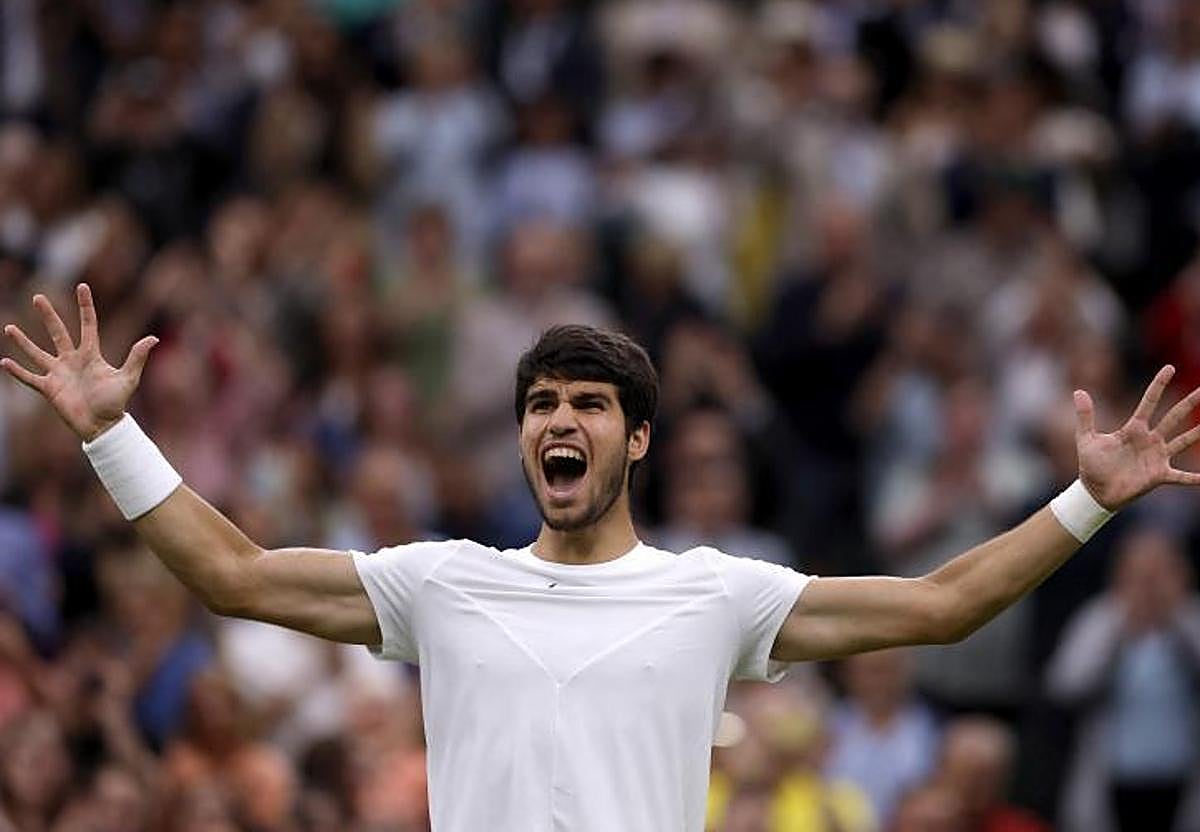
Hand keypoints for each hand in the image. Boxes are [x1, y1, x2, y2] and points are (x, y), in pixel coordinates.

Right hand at [1, 284, 157, 440]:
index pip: (88, 325)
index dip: (85, 306)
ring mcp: (59, 373)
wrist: (102, 426)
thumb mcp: (128, 378)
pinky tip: (4, 361)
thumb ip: (136, 358)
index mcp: (91, 354)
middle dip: (48, 315)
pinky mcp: (49, 389)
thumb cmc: (116, 403)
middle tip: (38, 297)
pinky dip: (17, 371)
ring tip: (9, 328)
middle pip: (58, 332)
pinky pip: (30, 378)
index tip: (82, 286)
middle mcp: (72, 360)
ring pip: (37, 353)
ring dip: (23, 341)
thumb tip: (153, 339)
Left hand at [1076, 365, 1199, 508]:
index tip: (1169, 368)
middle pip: (1174, 416)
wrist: (1095, 492)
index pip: (1149, 402)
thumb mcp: (1086, 439)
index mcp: (1134, 428)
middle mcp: (1150, 439)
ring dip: (1198, 433)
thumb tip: (1078, 391)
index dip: (1158, 385)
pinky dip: (1195, 478)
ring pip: (1184, 440)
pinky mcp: (1159, 475)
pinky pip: (1182, 476)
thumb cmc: (1092, 465)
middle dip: (1190, 402)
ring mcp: (1157, 457)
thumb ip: (1086, 416)